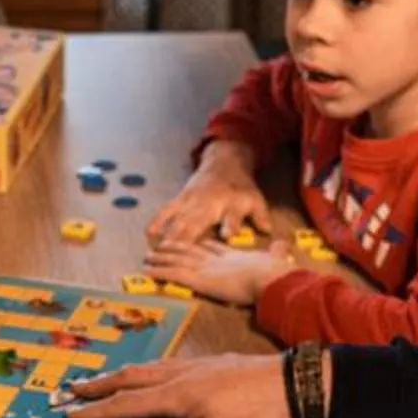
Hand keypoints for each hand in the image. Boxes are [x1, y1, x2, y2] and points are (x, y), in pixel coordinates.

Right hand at [62, 352, 290, 417]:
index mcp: (174, 396)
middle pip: (130, 378)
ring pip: (148, 367)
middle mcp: (179, 375)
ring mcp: (197, 365)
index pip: (126, 405)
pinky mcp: (213, 363)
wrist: (295, 384)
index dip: (97, 412)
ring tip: (104, 378)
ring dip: (121, 374)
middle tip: (72, 388)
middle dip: (100, 385)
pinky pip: (166, 363)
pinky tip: (154, 371)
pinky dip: (147, 368)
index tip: (69, 414)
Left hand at [143, 235, 295, 308]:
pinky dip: (158, 271)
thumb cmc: (275, 272)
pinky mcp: (198, 278)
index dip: (202, 244)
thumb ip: (277, 252)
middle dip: (175, 248)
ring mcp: (205, 267)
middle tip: (162, 245)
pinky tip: (146, 270)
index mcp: (233, 255)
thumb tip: (286, 245)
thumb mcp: (276, 258)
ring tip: (147, 256)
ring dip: (161, 258)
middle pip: (190, 250)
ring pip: (177, 260)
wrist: (268, 276)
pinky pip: (173, 274)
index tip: (195, 241)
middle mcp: (215, 258)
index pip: (213, 248)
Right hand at [146, 143, 268, 246]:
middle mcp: (210, 202)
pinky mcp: (181, 198)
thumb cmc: (241, 188)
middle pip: (200, 220)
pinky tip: (149, 232)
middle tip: (180, 253)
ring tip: (161, 251)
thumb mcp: (256, 199)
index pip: (232, 216)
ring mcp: (193, 201)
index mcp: (232, 204)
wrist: (224, 163)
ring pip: (180, 219)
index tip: (226, 235)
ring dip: (171, 235)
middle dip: (189, 236)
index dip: (230, 225)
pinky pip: (167, 209)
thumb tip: (269, 231)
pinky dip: (158, 220)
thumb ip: (261, 216)